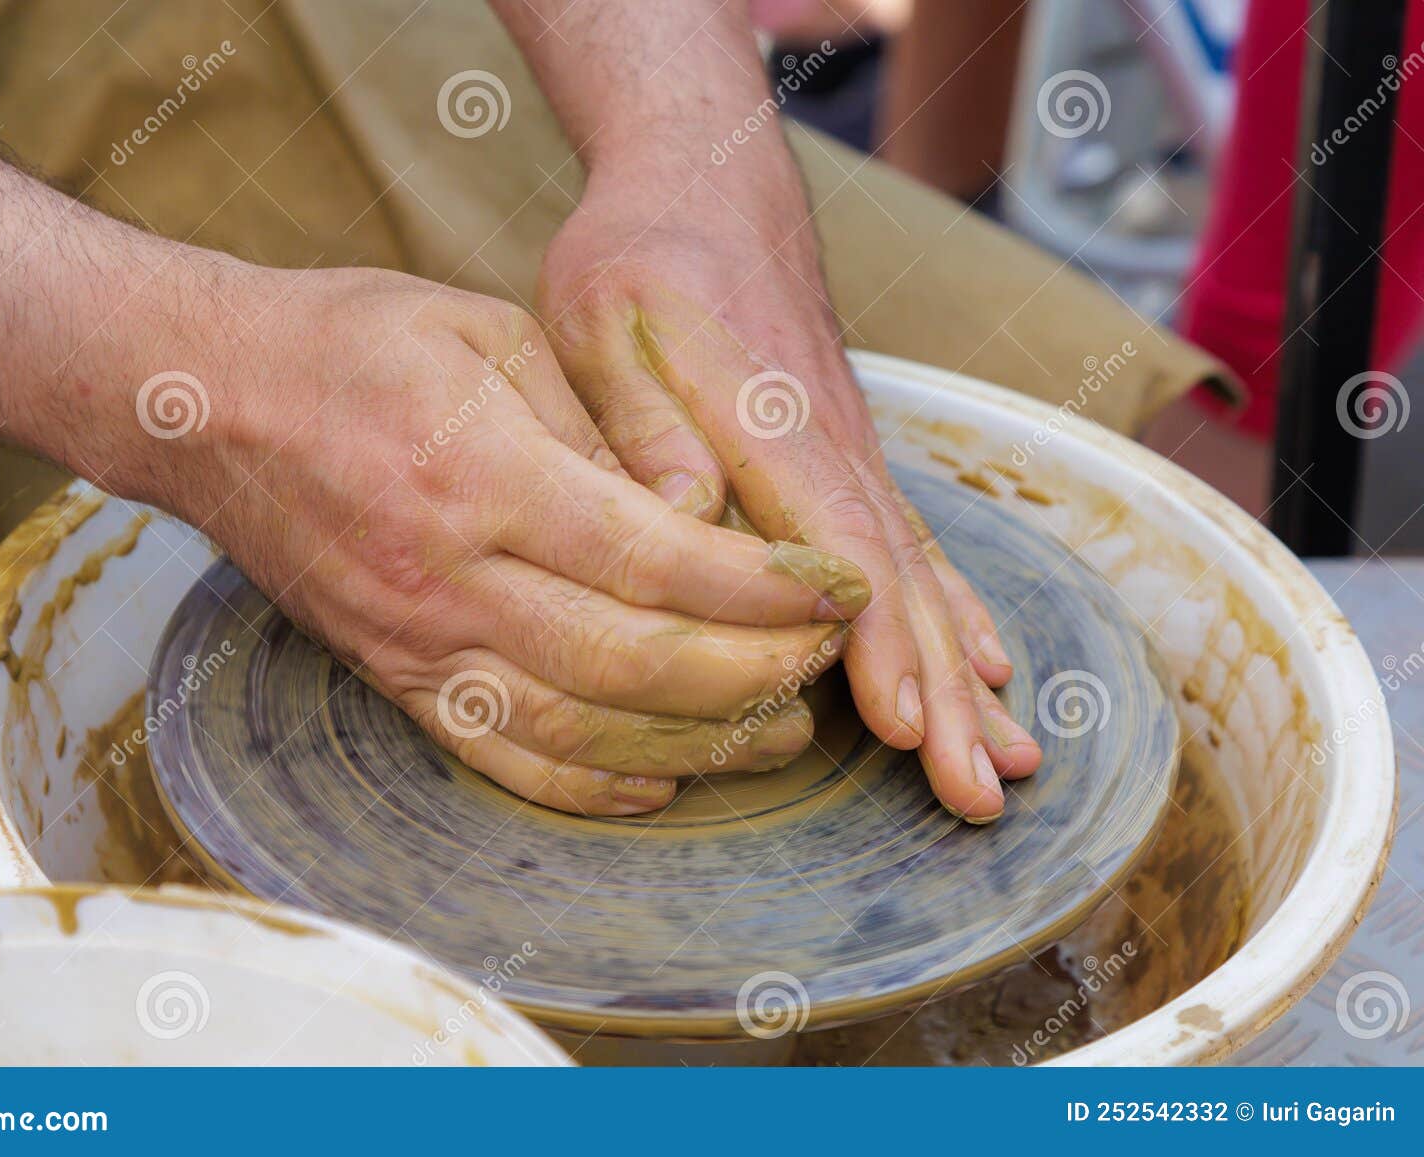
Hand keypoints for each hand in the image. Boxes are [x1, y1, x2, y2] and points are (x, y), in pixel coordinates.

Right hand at [173, 266, 869, 814]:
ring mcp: (414, 641)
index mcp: (482, 476)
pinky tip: (659, 780)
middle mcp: (449, 578)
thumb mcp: (488, 335)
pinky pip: (501, 755)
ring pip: (579, 727)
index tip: (836, 589)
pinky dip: (590, 782)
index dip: (763, 588)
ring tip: (779, 729)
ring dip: (695, 742)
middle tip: (828, 660)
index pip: (656, 557)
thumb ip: (595, 425)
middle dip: (753, 671)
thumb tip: (698, 509)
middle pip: (632, 661)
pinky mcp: (392, 677)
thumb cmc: (349, 344)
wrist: (203, 406)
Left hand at [536, 167, 1041, 821]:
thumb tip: (681, 517)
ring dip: (968, 673)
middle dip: (947, 695)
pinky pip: (918, 544)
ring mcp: (854, 455)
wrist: (706, 187)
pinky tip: (989, 661)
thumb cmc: (639, 262)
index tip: (910, 726)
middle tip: (983, 791)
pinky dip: (958, 609)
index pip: (839, 547)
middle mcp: (834, 449)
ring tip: (1013, 759)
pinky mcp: (852, 459)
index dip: (877, 642)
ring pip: (924, 574)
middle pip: (905, 581)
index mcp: (771, 424)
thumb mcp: (604, 325)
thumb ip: (641, 426)